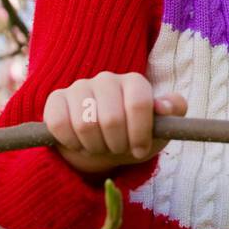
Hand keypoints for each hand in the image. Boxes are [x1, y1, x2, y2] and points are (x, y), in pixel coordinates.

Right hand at [43, 71, 187, 173]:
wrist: (101, 147)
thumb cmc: (133, 136)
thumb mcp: (160, 129)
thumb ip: (173, 111)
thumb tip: (164, 107)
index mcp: (134, 82)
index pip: (139, 104)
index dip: (140, 134)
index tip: (139, 150)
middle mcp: (106, 79)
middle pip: (111, 119)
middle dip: (116, 145)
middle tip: (117, 149)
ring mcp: (79, 87)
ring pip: (84, 124)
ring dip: (94, 147)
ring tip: (100, 146)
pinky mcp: (55, 100)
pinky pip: (59, 125)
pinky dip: (71, 143)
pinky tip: (79, 143)